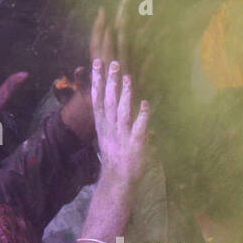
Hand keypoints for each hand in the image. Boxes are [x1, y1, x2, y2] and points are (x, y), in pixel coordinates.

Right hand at [90, 57, 150, 183]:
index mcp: (103, 123)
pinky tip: (146, 104)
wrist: (118, 179)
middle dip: (110, 81)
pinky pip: (139, 128)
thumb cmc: (116, 155)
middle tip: (112, 63)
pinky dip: (142, 116)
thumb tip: (119, 103)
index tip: (97, 63)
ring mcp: (122, 135)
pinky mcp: (135, 144)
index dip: (97, 80)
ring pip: (122, 111)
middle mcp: (110, 127)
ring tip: (128, 78)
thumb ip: (114, 118)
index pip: (97, 98)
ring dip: (125, 94)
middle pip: (109, 100)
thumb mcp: (109, 134)